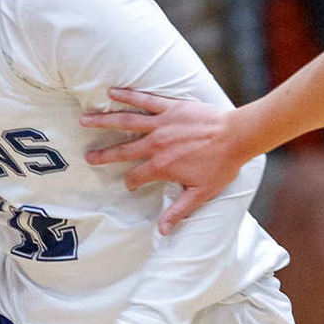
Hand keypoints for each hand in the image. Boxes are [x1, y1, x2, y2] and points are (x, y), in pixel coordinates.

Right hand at [82, 87, 243, 233]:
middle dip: (104, 154)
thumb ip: (179, 211)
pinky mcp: (170, 107)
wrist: (238, 136)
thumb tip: (163, 231)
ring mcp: (161, 123)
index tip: (130, 184)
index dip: (131, 182)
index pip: (137, 176)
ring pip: (126, 121)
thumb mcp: (200, 193)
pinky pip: (145, 100)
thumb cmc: (222, 165)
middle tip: (88, 156)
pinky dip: (128, 96)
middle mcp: (156, 144)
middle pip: (122, 150)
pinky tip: (112, 92)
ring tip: (86, 120)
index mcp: (162, 166)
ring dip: (104, 121)